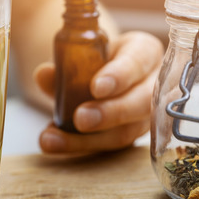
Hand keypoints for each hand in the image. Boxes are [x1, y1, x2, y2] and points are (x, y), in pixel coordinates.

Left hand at [34, 31, 163, 152]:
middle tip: (81, 119)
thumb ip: (64, 64)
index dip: (119, 75)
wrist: (96, 71)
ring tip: (52, 139)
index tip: (96, 87)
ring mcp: (147, 115)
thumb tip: (44, 75)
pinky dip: (79, 145)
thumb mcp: (81, 53)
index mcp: (145, 52)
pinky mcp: (131, 136)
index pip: (138, 62)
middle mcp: (154, 84)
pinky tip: (55, 143)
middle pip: (142, 102)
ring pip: (126, 132)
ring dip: (88, 139)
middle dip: (111, 112)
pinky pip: (109, 146)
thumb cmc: (94, 56)